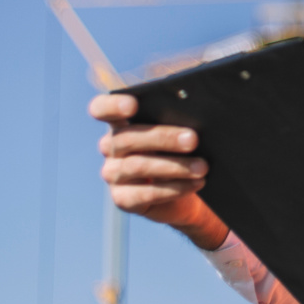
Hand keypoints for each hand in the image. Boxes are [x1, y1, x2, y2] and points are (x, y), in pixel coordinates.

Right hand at [89, 93, 228, 250]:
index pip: (102, 108)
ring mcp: (113, 174)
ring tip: (202, 166)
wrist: (186, 189)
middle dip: (163, 138)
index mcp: (121, 122)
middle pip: (128, 138)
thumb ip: (176, 116)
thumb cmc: (181, 148)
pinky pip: (146, 194)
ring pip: (138, 166)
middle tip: (193, 139)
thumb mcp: (179, 128)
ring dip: (175, 166)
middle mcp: (110, 147)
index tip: (132, 105)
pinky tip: (196, 182)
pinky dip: (175, 188)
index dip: (112, 105)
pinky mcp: (123, 199)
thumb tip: (192, 112)